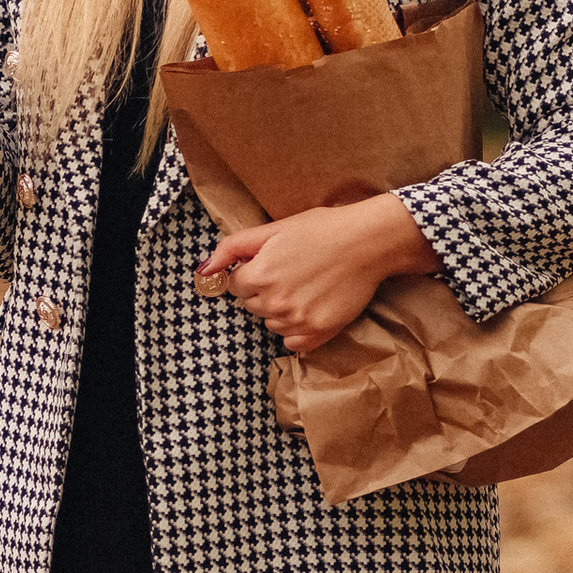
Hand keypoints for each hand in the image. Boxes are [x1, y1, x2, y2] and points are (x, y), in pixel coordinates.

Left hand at [197, 193, 434, 354]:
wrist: (368, 242)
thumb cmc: (321, 230)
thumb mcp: (273, 229)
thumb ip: (232, 249)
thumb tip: (203, 271)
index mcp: (257, 276)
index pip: (235, 286)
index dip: (252, 273)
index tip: (273, 263)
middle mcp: (273, 303)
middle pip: (251, 307)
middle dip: (264, 291)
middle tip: (292, 272)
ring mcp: (296, 321)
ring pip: (271, 324)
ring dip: (281, 311)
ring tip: (305, 287)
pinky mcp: (318, 334)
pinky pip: (292, 343)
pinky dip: (298, 331)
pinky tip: (312, 307)